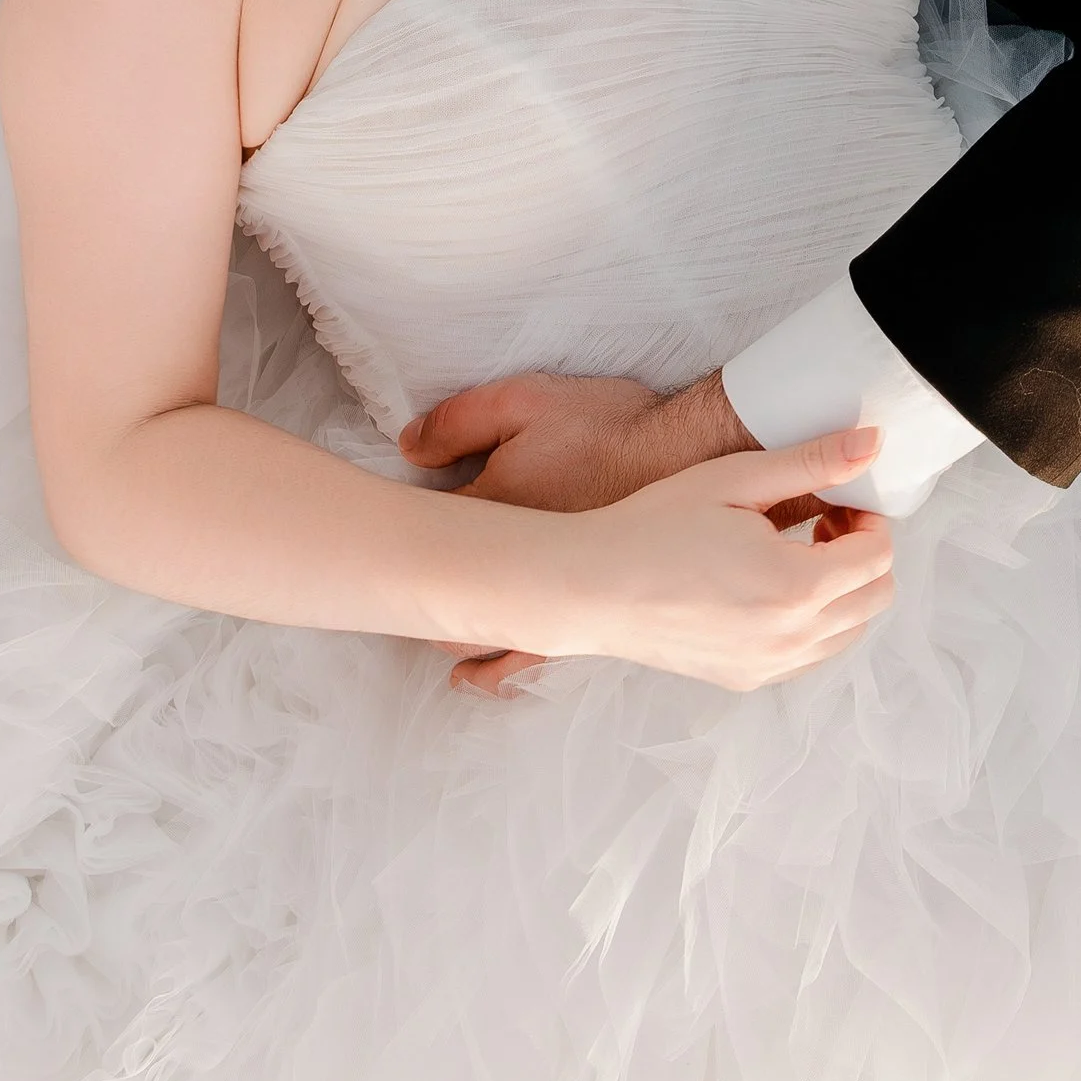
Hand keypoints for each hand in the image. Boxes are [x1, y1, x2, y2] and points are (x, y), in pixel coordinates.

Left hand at [404, 370, 766, 695]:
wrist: (692, 456)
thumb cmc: (609, 427)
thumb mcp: (526, 401)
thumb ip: (460, 421)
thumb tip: (407, 448)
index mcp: (491, 514)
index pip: (428, 532)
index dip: (406, 532)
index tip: (389, 533)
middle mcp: (513, 569)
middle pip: (445, 598)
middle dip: (420, 599)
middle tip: (395, 598)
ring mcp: (549, 599)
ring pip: (481, 638)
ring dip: (452, 642)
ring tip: (434, 647)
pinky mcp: (586, 616)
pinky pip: (528, 659)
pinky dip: (500, 672)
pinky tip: (489, 679)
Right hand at [554, 429, 897, 689]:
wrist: (590, 587)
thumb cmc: (656, 525)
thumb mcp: (736, 479)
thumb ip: (813, 462)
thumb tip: (874, 442)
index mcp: (794, 587)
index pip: (878, 556)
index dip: (868, 517)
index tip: (834, 497)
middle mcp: (790, 640)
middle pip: (875, 598)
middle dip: (862, 552)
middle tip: (821, 519)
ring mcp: (769, 667)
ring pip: (849, 631)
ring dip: (842, 588)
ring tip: (794, 551)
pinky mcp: (747, 679)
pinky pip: (812, 655)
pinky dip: (815, 620)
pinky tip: (771, 585)